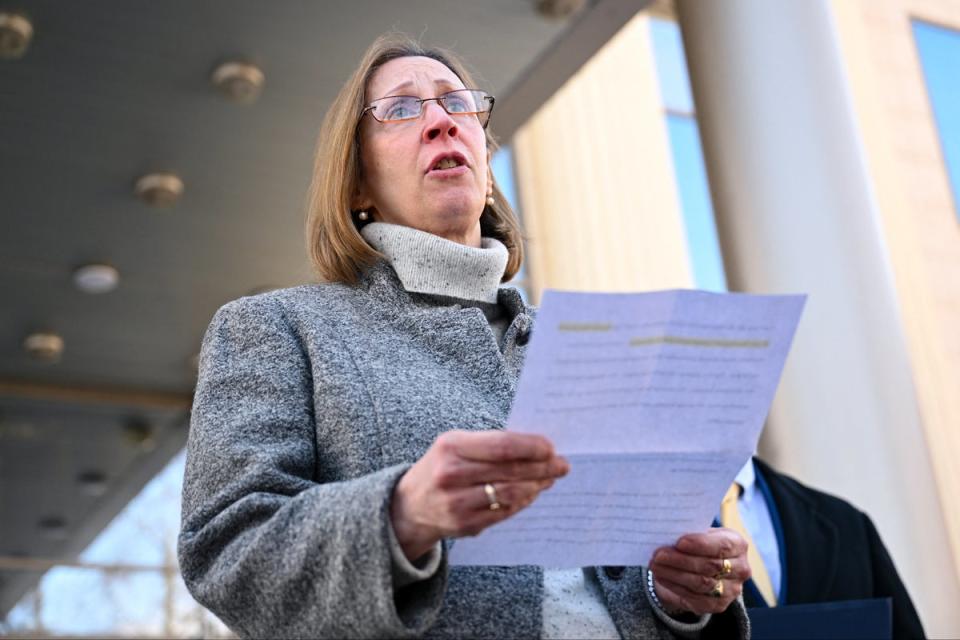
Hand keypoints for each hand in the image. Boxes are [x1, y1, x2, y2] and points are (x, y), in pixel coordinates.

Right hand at [390, 430, 569, 560]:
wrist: (408, 506)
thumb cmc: (440, 468)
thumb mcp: (454, 446)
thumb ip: (489, 444)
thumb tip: (535, 447)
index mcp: (451, 447)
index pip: (501, 446)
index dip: (531, 447)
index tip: (551, 447)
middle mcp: (452, 474)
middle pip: (510, 470)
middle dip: (542, 467)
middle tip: (561, 464)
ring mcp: (458, 502)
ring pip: (510, 493)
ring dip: (536, 486)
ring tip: (550, 479)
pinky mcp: (465, 524)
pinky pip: (504, 512)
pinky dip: (523, 502)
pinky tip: (532, 494)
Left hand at [648, 528, 750, 615]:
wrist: (706, 567)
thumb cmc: (701, 544)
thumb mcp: (701, 534)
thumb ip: (691, 533)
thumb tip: (668, 533)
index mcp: (738, 545)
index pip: (722, 545)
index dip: (700, 544)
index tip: (679, 542)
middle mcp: (741, 569)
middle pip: (709, 566)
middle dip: (680, 560)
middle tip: (658, 554)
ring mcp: (732, 590)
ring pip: (701, 583)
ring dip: (674, 574)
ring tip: (655, 565)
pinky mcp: (718, 605)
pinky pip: (695, 598)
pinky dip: (675, 587)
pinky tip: (661, 578)